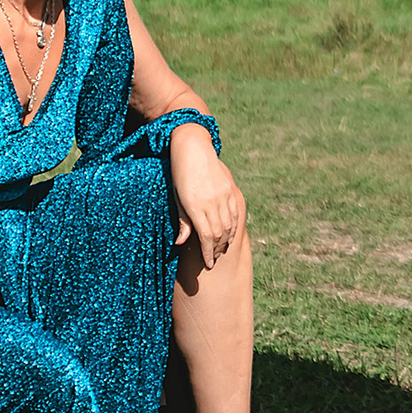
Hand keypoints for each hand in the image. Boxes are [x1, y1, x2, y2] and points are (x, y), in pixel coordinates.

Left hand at [168, 126, 244, 261]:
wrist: (192, 148)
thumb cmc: (179, 174)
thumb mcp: (177, 198)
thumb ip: (182, 221)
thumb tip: (181, 243)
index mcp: (195, 206)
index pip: (205, 237)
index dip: (207, 253)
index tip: (208, 264)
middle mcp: (211, 202)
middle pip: (218, 233)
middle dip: (217, 249)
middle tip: (214, 259)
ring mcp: (222, 195)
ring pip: (229, 224)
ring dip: (226, 239)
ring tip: (222, 249)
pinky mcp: (228, 189)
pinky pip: (234, 212)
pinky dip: (233, 226)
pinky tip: (230, 233)